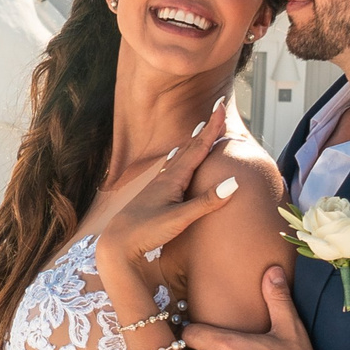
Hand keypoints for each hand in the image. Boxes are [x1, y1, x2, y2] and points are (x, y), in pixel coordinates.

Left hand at [101, 94, 240, 277]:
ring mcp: (157, 187)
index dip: (212, 127)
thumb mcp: (179, 219)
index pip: (198, 147)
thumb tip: (234, 182)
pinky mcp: (153, 197)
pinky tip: (172, 162)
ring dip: (192, 143)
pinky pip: (171, 170)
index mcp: (173, 179)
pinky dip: (178, 159)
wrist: (116, 244)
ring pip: (179, 157)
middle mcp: (165, 178)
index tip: (221, 105)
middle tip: (216, 111)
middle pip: (189, 148)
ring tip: (198, 131)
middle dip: (205, 130)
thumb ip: (206, 202)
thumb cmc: (145, 232)